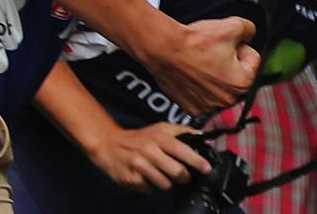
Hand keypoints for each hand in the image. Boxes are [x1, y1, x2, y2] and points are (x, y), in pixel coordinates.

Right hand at [88, 122, 210, 192]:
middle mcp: (149, 151)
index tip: (206, 168)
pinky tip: (151, 178)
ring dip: (170, 183)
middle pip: (175, 171)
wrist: (110, 145)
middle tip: (186, 177)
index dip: (196, 160)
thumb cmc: (140, 138)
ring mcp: (139, 166)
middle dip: (185, 177)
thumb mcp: (160, 128)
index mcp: (158, 138)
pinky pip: (150, 189)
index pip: (182, 150)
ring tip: (166, 176)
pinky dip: (154, 187)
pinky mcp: (130, 179)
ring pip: (164, 183)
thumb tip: (201, 135)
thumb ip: (181, 131)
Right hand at [143, 17, 259, 115]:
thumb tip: (250, 35)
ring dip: (215, 73)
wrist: (164, 49)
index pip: (253, 59)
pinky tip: (192, 72)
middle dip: (230, 62)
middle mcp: (227, 100)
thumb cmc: (196, 42)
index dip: (240, 46)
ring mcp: (208, 106)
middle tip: (213, 51)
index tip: (225, 44)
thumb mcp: (233, 26)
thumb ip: (250, 30)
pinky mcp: (191, 108)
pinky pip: (204, 94)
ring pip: (220, 84)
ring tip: (201, 61)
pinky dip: (200, 84)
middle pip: (237, 74)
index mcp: (243, 83)